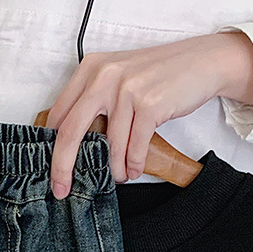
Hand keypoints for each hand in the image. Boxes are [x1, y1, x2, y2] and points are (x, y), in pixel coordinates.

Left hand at [43, 31, 252, 197]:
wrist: (202, 62)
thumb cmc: (157, 76)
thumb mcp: (117, 79)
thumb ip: (93, 102)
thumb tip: (70, 145)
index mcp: (90, 69)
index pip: (60, 115)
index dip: (51, 147)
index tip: (50, 170)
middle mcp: (104, 76)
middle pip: (71, 131)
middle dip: (63, 166)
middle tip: (62, 189)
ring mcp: (127, 89)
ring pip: (110, 145)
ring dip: (114, 168)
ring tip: (119, 175)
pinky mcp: (149, 104)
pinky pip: (134, 147)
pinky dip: (133, 164)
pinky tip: (134, 169)